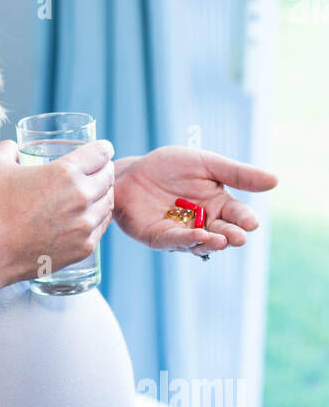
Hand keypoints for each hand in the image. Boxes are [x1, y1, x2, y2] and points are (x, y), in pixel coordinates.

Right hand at [0, 138, 115, 285]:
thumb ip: (8, 148)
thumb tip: (14, 147)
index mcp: (65, 172)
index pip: (101, 153)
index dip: (103, 148)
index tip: (102, 149)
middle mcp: (81, 197)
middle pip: (108, 176)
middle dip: (104, 169)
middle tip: (97, 169)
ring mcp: (85, 224)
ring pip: (108, 202)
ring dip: (103, 194)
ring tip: (94, 192)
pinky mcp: (84, 247)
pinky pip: (102, 226)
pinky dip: (98, 217)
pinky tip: (88, 215)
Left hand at [112, 147, 278, 255]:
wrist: (130, 171)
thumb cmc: (168, 166)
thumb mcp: (206, 163)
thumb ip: (237, 174)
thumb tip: (275, 180)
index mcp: (218, 205)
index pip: (237, 215)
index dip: (245, 219)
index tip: (251, 222)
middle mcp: (203, 223)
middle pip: (223, 233)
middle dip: (232, 236)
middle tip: (238, 237)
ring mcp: (182, 233)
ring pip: (201, 243)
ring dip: (212, 242)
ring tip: (221, 239)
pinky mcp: (160, 238)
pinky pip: (175, 241)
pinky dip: (187, 240)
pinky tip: (197, 236)